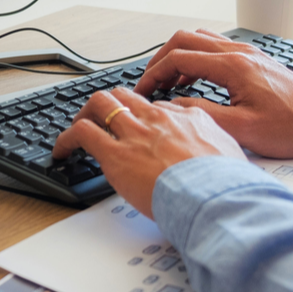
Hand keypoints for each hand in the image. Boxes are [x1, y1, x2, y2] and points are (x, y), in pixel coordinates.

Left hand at [53, 88, 243, 218]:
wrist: (215, 196)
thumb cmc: (225, 184)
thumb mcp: (231, 154)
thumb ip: (216, 145)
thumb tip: (211, 150)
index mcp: (187, 118)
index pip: (156, 106)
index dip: (141, 114)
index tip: (136, 125)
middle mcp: (158, 119)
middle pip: (125, 96)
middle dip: (109, 104)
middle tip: (100, 119)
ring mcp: (135, 133)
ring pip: (100, 104)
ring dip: (85, 115)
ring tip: (77, 129)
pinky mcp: (116, 153)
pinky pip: (82, 134)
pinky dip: (66, 138)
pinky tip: (62, 150)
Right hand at [133, 29, 292, 158]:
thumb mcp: (241, 129)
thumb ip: (202, 114)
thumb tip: (173, 106)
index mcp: (233, 66)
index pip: (178, 57)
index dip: (153, 74)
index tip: (143, 91)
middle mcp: (239, 53)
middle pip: (185, 39)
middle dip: (160, 60)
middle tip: (149, 82)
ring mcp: (248, 53)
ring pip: (200, 40)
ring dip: (178, 56)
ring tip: (167, 81)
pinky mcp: (255, 60)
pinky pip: (216, 48)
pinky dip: (196, 59)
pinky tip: (194, 80)